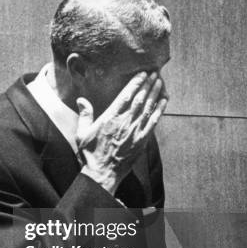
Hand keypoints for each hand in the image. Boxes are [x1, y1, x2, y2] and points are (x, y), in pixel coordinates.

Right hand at [76, 72, 167, 195]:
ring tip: (160, 82)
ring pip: (148, 108)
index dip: (135, 83)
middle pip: (140, 99)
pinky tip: (164, 101)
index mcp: (110, 118)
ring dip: (155, 93)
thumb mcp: (81, 134)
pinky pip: (154, 122)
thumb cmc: (90, 154)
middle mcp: (124, 122)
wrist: (102, 175)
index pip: (126, 95)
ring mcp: (135, 131)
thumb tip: (81, 100)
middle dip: (147, 84)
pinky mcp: (142, 141)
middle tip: (154, 73)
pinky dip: (160, 110)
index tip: (141, 73)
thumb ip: (84, 115)